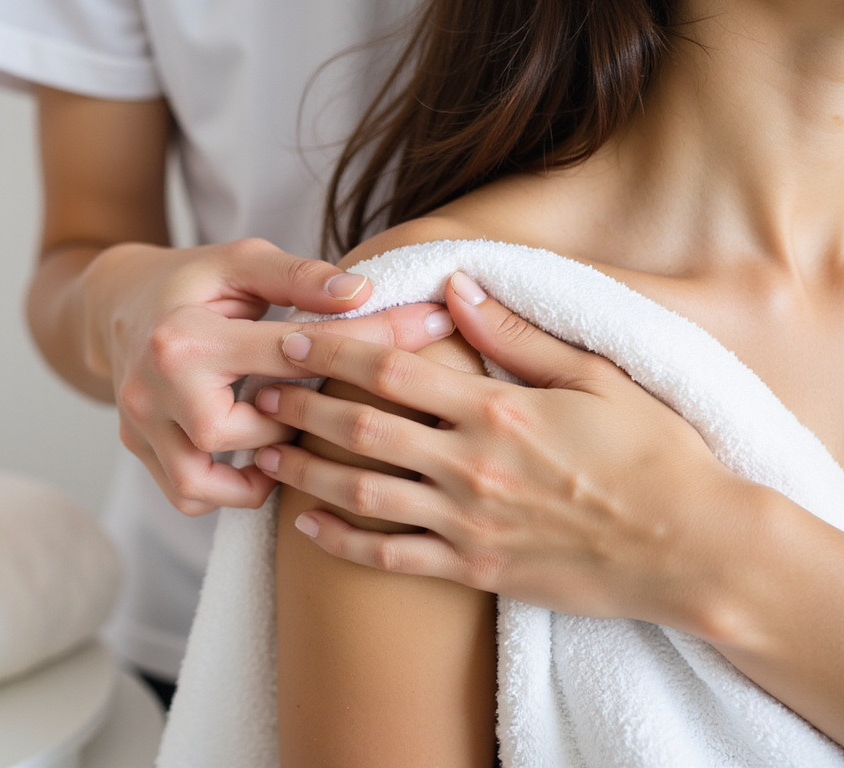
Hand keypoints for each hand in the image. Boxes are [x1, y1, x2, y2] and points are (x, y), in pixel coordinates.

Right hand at [81, 238, 455, 515]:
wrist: (114, 306)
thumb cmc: (191, 281)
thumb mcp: (243, 261)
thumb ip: (300, 278)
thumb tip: (364, 294)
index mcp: (186, 336)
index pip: (294, 354)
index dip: (368, 346)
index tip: (428, 333)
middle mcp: (156, 389)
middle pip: (253, 433)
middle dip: (304, 423)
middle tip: (342, 405)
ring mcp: (140, 427)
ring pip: (211, 484)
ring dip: (261, 471)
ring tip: (295, 440)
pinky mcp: (139, 452)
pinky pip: (190, 496)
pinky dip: (228, 487)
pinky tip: (259, 458)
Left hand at [253, 272, 751, 630]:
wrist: (692, 549)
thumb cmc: (654, 455)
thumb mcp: (597, 377)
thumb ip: (518, 335)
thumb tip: (457, 287)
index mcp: (496, 409)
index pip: (393, 370)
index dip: (334, 351)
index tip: (292, 336)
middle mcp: (470, 464)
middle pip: (361, 428)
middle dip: (302, 407)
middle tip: (258, 391)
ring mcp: (469, 522)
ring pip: (362, 494)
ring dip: (304, 474)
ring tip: (263, 457)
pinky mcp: (475, 570)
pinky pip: (391, 557)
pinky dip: (342, 543)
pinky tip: (307, 528)